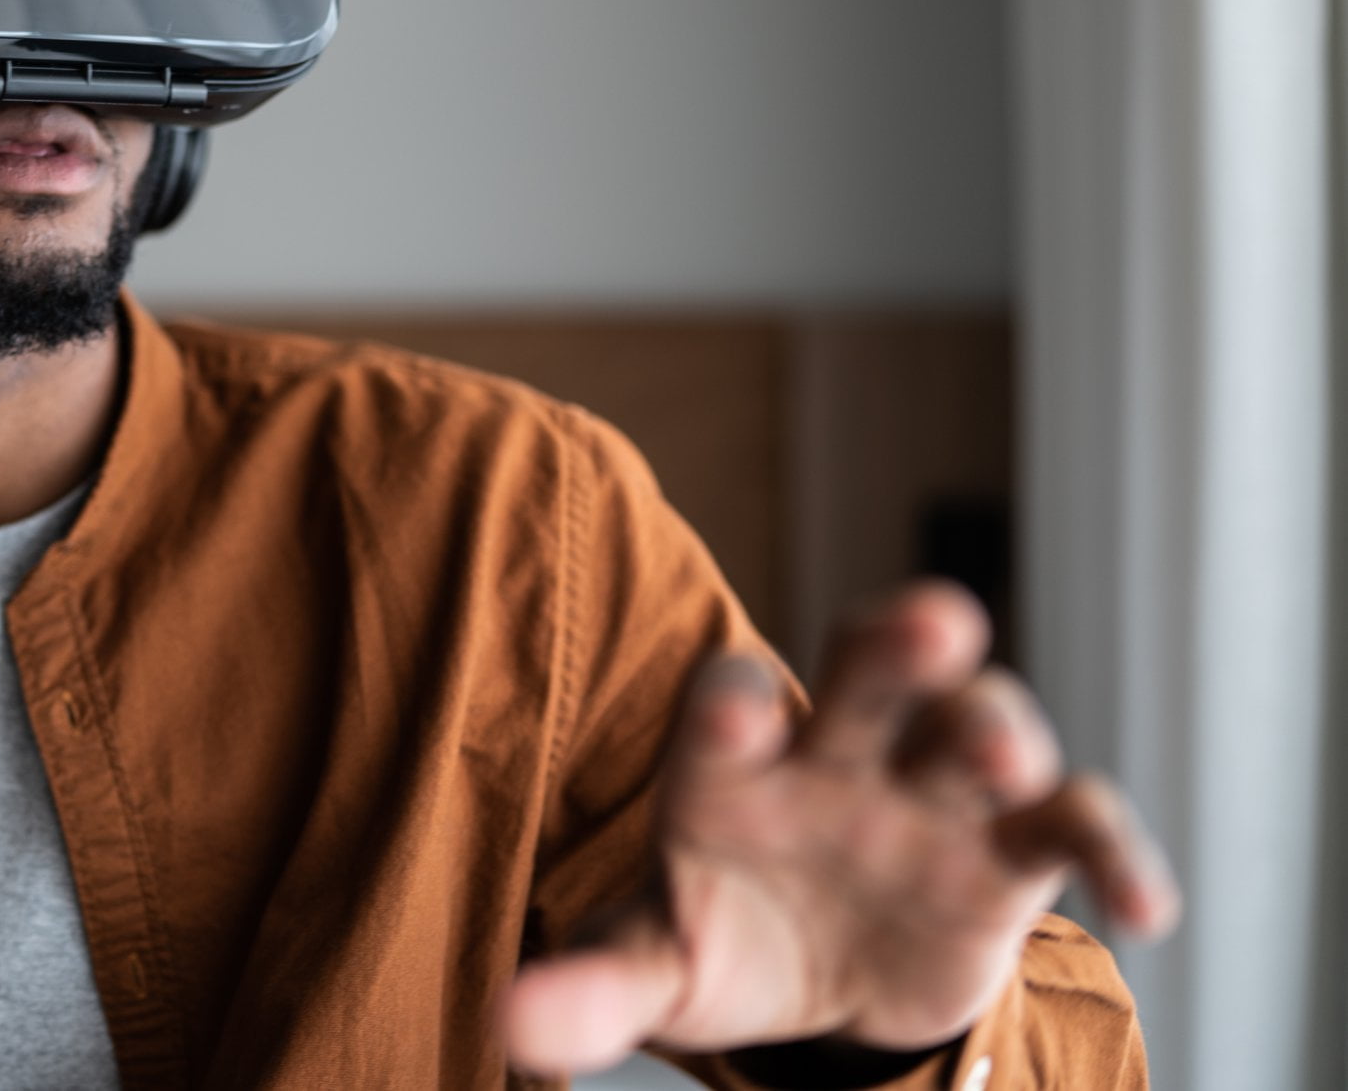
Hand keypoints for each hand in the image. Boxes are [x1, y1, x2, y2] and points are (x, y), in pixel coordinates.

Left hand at [500, 581, 1178, 1074]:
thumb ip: (585, 990)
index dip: (731, 710)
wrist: (812, 987)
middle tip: (930, 623)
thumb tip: (501, 1024)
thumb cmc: (714, 938)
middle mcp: (836, 755)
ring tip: (1001, 762)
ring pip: (977, 726)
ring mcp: (927, 798)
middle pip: (871, 665)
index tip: (736, 729)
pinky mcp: (1007, 858)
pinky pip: (1073, 828)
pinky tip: (1146, 910)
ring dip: (995, 732)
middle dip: (898, 639)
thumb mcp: (648, 968)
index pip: (730, 702)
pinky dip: (1116, 852)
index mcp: (733, 765)